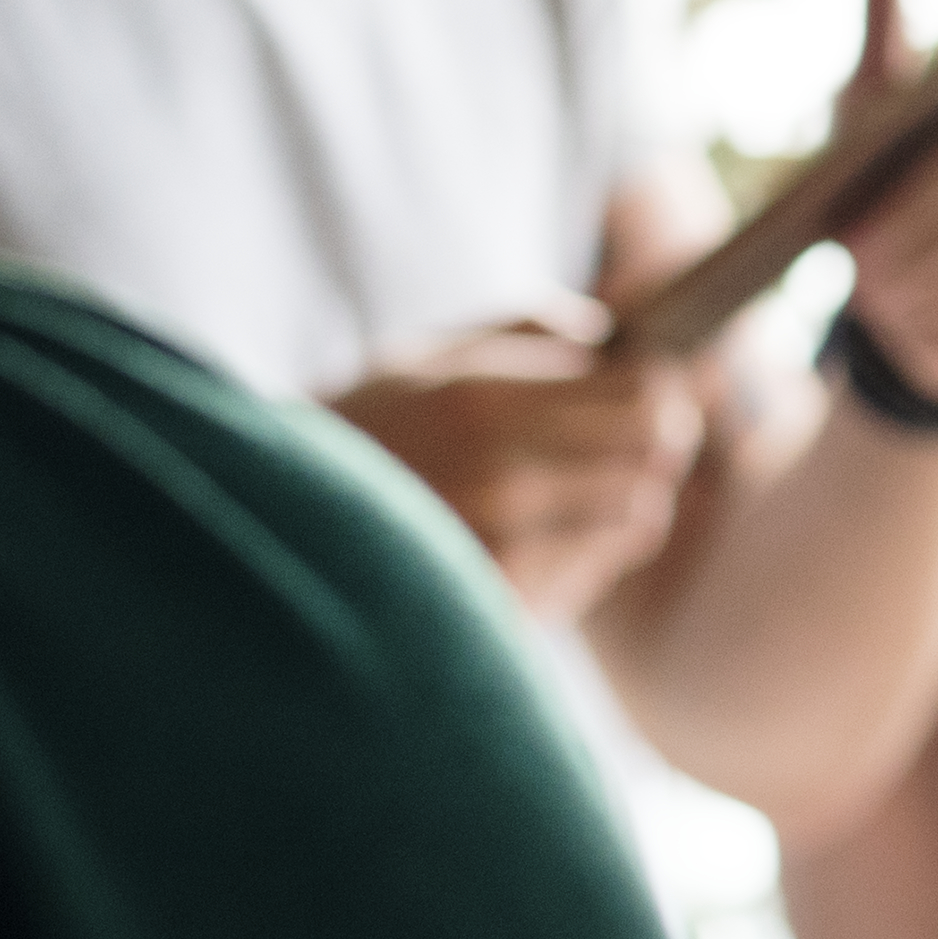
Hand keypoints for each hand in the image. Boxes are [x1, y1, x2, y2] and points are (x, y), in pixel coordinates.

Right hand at [328, 309, 707, 614]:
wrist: (276, 534)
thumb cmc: (362, 434)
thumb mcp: (424, 356)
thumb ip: (524, 328)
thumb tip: (609, 329)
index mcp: (484, 405)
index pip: (641, 395)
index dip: (661, 388)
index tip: (650, 387)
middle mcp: (502, 482)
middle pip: (656, 456)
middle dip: (658, 441)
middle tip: (629, 439)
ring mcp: (504, 554)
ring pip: (639, 518)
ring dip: (625, 501)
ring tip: (577, 490)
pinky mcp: (504, 609)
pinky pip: (596, 571)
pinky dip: (587, 551)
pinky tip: (542, 535)